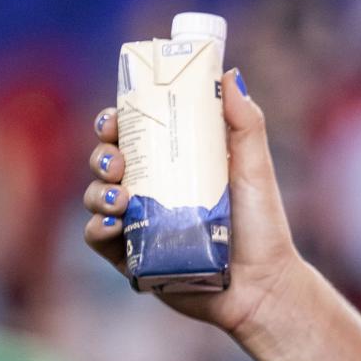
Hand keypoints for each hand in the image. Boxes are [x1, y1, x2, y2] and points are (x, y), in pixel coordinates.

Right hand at [80, 68, 304, 341]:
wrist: (263, 286)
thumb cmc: (262, 227)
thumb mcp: (255, 169)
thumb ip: (246, 123)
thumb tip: (230, 74)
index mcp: (174, 164)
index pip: (133, 134)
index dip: (115, 121)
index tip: (115, 117)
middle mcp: (151, 191)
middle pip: (106, 161)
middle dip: (101, 154)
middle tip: (117, 160)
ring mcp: (139, 225)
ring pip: (96, 197)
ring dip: (96, 190)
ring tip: (121, 195)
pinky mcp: (133, 259)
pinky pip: (99, 240)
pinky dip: (97, 229)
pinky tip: (112, 224)